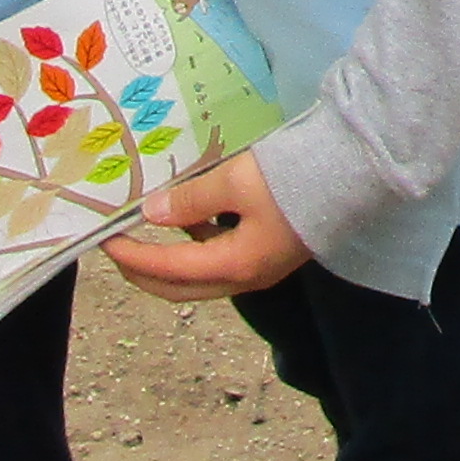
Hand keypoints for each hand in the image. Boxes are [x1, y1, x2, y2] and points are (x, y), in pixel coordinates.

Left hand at [111, 146, 315, 298]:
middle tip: (116, 248)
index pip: (167, 271)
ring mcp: (261, 268)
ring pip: (201, 277)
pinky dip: (196, 245)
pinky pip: (221, 259)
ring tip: (146, 233)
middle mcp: (247, 277)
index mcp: (235, 265)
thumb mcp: (236, 182)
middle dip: (143, 272)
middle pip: (180, 288)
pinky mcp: (271, 252)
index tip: (104, 238)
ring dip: (169, 261)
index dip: (132, 256)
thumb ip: (191, 200)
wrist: (356, 172)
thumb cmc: (295, 177)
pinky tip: (189, 218)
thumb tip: (152, 213)